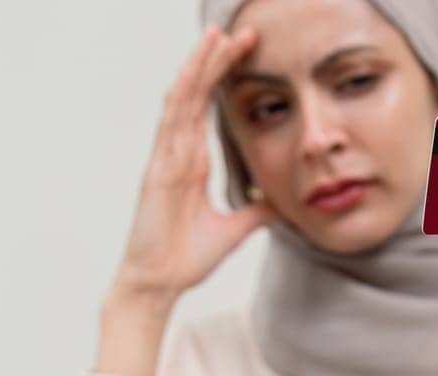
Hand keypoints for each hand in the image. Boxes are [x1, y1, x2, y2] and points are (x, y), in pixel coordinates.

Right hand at [112, 24, 275, 306]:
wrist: (159, 283)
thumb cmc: (184, 258)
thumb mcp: (234, 229)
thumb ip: (254, 210)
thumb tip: (279, 200)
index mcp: (191, 162)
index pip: (210, 108)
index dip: (225, 77)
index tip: (248, 50)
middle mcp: (177, 153)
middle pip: (198, 94)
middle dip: (217, 60)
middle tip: (241, 30)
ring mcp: (165, 158)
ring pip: (183, 99)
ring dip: (198, 66)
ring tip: (216, 35)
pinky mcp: (158, 170)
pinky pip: (170, 125)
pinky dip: (181, 96)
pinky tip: (191, 71)